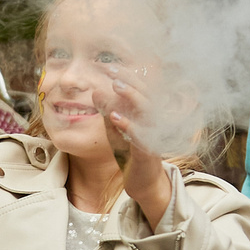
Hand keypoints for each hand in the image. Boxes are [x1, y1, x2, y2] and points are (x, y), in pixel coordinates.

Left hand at [102, 67, 174, 224]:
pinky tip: (115, 118)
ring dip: (131, 97)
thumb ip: (108, 112)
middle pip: (146, 95)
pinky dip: (129, 126)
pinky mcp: (149, 153)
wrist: (143, 184)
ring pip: (147, 111)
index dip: (126, 76)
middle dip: (129, 80)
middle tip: (112, 70)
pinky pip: (141, 137)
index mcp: (146, 115)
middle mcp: (153, 122)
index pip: (140, 89)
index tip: (109, 66)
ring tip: (115, 86)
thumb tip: (96, 90)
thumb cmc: (131, 154)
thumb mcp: (117, 130)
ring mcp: (153, 137)